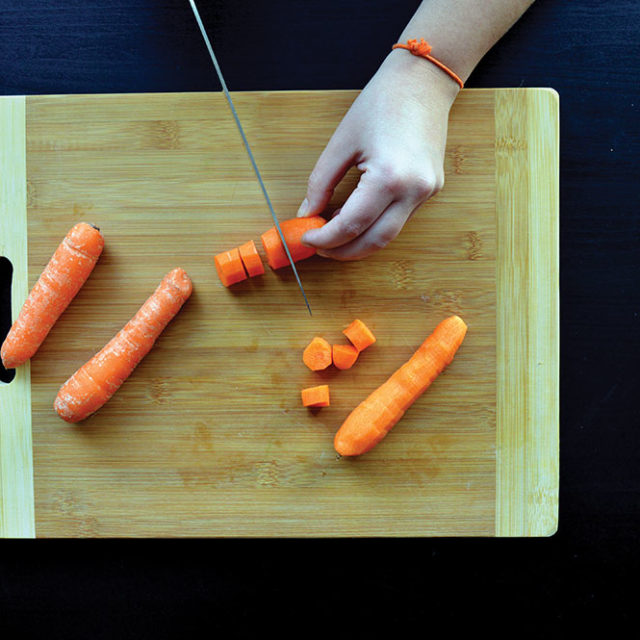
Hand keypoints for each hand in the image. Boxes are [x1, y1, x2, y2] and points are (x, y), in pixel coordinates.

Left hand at [297, 49, 458, 259]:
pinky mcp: (431, 189)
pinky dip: (376, 226)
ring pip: (389, 235)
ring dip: (360, 242)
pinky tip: (357, 219)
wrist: (423, 80)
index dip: (325, 238)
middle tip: (319, 247)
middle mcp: (413, 190)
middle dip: (344, 251)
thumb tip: (307, 213)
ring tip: (334, 235)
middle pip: (374, 241)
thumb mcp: (341, 143)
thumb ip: (321, 183)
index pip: (352, 225)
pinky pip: (400, 219)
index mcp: (389, 177)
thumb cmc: (381, 102)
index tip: (306, 238)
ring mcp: (427, 192)